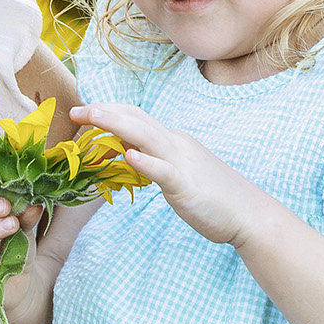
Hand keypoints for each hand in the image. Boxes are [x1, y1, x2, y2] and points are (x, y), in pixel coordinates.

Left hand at [69, 103, 270, 247]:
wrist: (248, 213)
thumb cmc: (213, 196)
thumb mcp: (179, 172)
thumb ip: (155, 160)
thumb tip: (127, 153)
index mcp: (173, 141)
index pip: (137, 117)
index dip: (110, 111)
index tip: (85, 111)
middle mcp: (176, 144)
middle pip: (136, 120)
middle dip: (104, 112)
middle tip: (75, 111)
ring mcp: (181, 163)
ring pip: (146, 136)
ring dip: (117, 124)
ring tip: (92, 117)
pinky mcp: (186, 185)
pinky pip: (163, 170)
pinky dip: (146, 161)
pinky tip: (129, 155)